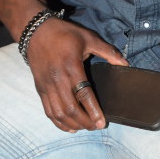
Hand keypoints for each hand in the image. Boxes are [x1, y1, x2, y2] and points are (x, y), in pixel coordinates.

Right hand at [26, 17, 127, 131]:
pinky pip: (48, 111)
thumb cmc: (64, 33)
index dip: (94, 111)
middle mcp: (58, 79)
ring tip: (85, 127)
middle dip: (85, 122)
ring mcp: (47, 86)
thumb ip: (107, 51)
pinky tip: (70, 126)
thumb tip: (124, 63)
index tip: (102, 122)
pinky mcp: (40, 89)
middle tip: (97, 126)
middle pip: (71, 108)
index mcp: (71, 66)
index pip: (83, 94)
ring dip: (73, 124)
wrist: (36, 31)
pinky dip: (59, 122)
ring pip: (59, 113)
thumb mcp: (88, 37)